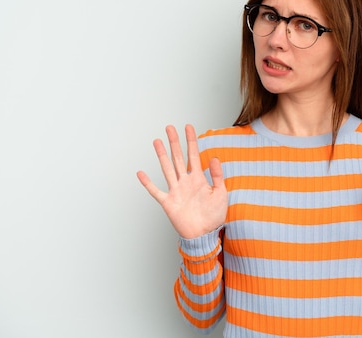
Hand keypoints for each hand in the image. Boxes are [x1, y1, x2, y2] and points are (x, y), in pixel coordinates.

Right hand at [137, 124, 227, 238]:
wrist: (204, 234)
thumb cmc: (213, 216)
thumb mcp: (221, 193)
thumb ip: (217, 176)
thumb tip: (214, 158)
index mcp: (198, 178)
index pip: (193, 155)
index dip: (191, 141)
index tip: (188, 127)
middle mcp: (185, 182)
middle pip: (177, 157)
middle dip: (174, 142)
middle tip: (169, 128)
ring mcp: (175, 191)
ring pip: (167, 169)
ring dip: (162, 155)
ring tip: (157, 141)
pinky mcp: (168, 202)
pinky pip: (156, 191)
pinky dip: (148, 183)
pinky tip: (141, 173)